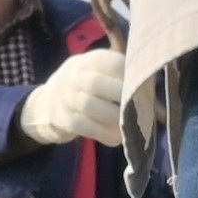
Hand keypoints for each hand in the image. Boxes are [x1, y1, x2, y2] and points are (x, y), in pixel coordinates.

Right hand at [16, 46, 133, 148]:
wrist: (46, 104)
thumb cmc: (83, 87)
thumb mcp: (93, 72)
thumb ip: (118, 75)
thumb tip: (152, 86)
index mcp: (84, 62)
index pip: (104, 60)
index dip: (125, 71)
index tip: (141, 81)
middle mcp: (72, 78)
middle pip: (95, 83)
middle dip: (121, 94)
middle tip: (140, 104)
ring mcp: (65, 100)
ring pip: (90, 107)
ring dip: (114, 116)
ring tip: (131, 122)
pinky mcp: (63, 121)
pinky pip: (86, 127)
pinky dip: (105, 133)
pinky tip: (119, 136)